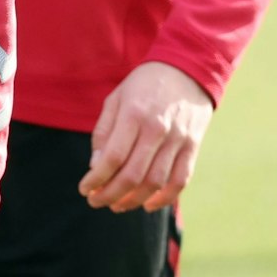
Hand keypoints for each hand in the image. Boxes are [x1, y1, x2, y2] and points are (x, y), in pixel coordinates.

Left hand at [80, 61, 213, 212]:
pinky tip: (148, 205)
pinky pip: (180, 180)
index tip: (83, 189)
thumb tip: (95, 165)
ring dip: (134, 200)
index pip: (113, 157)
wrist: (187, 71)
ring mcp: (178, 140)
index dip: (97, 178)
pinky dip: (165, 198)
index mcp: (133, 115)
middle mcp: (157, 129)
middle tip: (95, 202)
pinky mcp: (193, 147)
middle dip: (111, 194)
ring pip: (156, 182)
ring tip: (117, 205)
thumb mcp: (115, 99)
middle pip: (133, 174)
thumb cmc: (143, 86)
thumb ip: (104, 132)